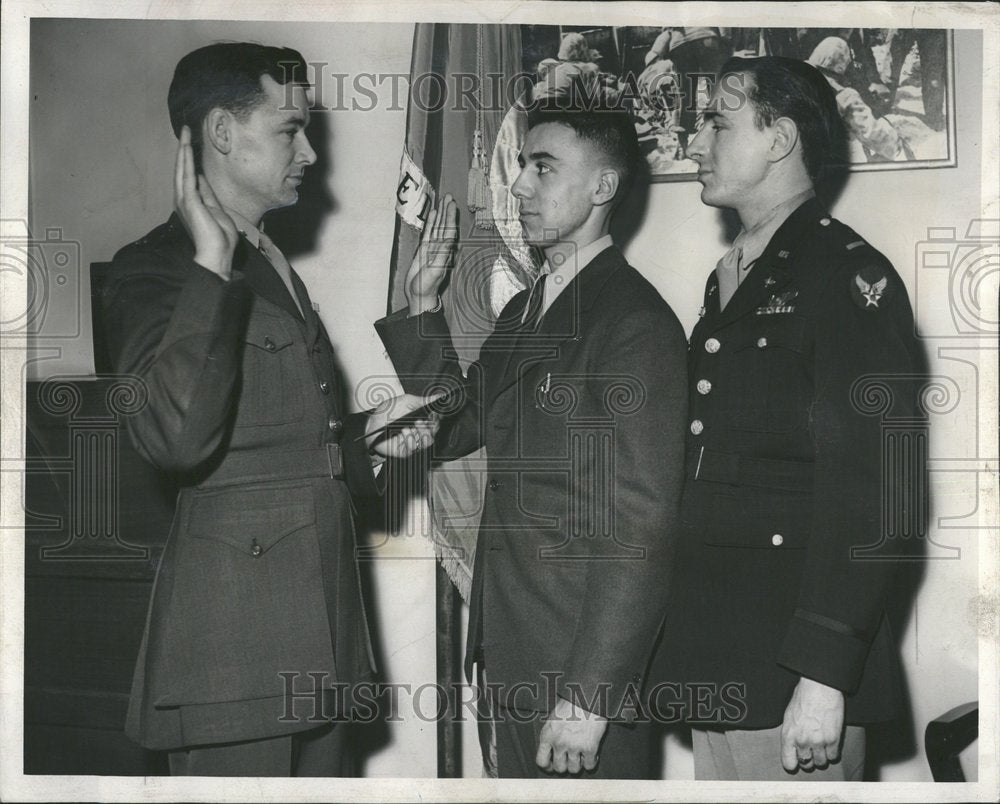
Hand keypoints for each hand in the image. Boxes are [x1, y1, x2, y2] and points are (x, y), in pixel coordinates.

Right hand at [174, 126, 238, 278]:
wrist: (217, 254)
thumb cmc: (219, 238)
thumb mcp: (216, 209)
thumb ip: (208, 193)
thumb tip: (202, 178)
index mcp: (191, 203)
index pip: (189, 176)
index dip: (190, 159)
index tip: (192, 143)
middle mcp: (184, 199)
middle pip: (182, 169)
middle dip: (184, 149)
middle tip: (185, 131)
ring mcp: (185, 200)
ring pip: (182, 169)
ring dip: (183, 150)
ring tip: (184, 133)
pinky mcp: (189, 201)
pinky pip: (187, 175)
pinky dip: (186, 160)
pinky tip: (187, 147)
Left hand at [364, 393, 440, 457]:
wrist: (372, 422)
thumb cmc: (388, 411)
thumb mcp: (407, 401)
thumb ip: (425, 401)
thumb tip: (439, 397)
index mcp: (422, 419)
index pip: (437, 422)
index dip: (437, 419)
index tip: (433, 414)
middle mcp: (419, 431)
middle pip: (434, 432)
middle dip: (429, 426)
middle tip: (419, 420)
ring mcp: (413, 441)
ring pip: (427, 442)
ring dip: (420, 433)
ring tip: (409, 426)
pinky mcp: (405, 450)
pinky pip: (414, 448)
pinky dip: (409, 439)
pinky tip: (402, 433)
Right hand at [404, 194, 457, 314]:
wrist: (418, 295)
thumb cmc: (427, 286)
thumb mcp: (435, 271)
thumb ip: (442, 256)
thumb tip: (450, 240)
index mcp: (445, 251)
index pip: (449, 230)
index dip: (451, 217)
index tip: (452, 205)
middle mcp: (440, 247)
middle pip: (445, 225)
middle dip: (447, 211)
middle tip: (448, 196)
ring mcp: (432, 247)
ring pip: (438, 227)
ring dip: (440, 214)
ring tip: (442, 201)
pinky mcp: (424, 250)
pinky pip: (429, 233)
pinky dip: (431, 223)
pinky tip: (433, 214)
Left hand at [535, 697, 607, 774]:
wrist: (587, 695)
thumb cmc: (571, 703)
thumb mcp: (553, 718)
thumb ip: (551, 734)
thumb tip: (551, 750)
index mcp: (547, 735)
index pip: (541, 761)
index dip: (547, 766)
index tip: (552, 765)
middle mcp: (559, 743)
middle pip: (559, 768)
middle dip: (565, 765)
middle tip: (570, 759)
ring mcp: (574, 746)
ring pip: (574, 769)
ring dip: (578, 764)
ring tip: (581, 756)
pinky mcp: (589, 747)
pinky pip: (590, 766)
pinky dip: (592, 762)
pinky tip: (592, 754)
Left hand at [780, 677, 844, 771]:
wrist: (819, 687)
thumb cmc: (803, 698)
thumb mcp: (789, 716)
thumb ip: (791, 734)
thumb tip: (793, 746)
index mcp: (788, 735)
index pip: (788, 763)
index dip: (794, 763)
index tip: (798, 760)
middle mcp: (802, 741)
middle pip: (806, 764)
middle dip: (809, 759)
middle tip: (812, 750)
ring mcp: (818, 742)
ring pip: (821, 763)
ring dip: (822, 756)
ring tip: (822, 746)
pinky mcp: (833, 740)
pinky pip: (833, 757)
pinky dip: (832, 752)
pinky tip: (830, 743)